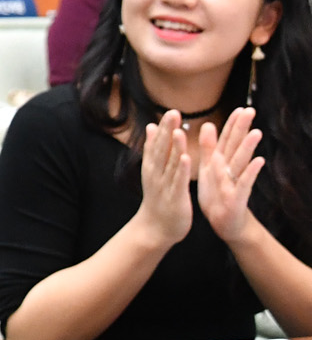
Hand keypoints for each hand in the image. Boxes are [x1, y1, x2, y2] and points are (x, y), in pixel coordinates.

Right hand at [132, 111, 193, 250]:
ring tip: (179, 130)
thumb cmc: (158, 198)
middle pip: (162, 149)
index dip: (164, 127)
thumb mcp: (153, 171)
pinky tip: (187, 158)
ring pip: (170, 163)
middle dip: (167, 131)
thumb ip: (155, 149)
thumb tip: (152, 126)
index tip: (170, 111)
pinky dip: (182, 170)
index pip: (157, 143)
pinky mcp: (175, 197)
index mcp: (153, 166)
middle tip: (173, 112)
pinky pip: (179, 181)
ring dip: (174, 147)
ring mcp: (165, 185)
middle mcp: (156, 173)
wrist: (156, 228)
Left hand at [197, 107, 265, 246]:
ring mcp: (235, 182)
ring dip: (248, 148)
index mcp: (221, 162)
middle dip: (242, 129)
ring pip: (241, 163)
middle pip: (236, 146)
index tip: (240, 108)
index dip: (233, 124)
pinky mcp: (237, 197)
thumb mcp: (208, 168)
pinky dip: (250, 173)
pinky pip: (243, 183)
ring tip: (256, 132)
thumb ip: (208, 148)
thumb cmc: (216, 193)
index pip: (227, 140)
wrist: (224, 222)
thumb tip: (207, 124)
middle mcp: (230, 169)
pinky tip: (258, 162)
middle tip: (250, 111)